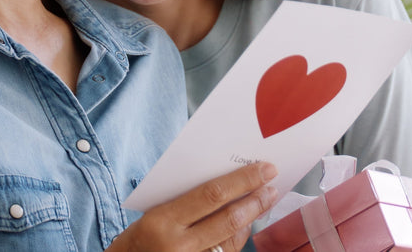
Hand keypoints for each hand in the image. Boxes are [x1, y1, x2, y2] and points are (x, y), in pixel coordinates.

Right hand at [107, 161, 278, 251]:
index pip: (211, 195)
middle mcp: (180, 245)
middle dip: (255, 200)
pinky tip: (246, 222)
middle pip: (229, 218)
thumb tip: (225, 183)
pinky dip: (239, 235)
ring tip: (263, 200)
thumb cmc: (139, 238)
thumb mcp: (154, 214)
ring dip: (252, 217)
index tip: (263, 168)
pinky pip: (229, 250)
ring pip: (234, 238)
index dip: (243, 180)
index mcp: (163, 221)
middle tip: (271, 184)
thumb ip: (186, 200)